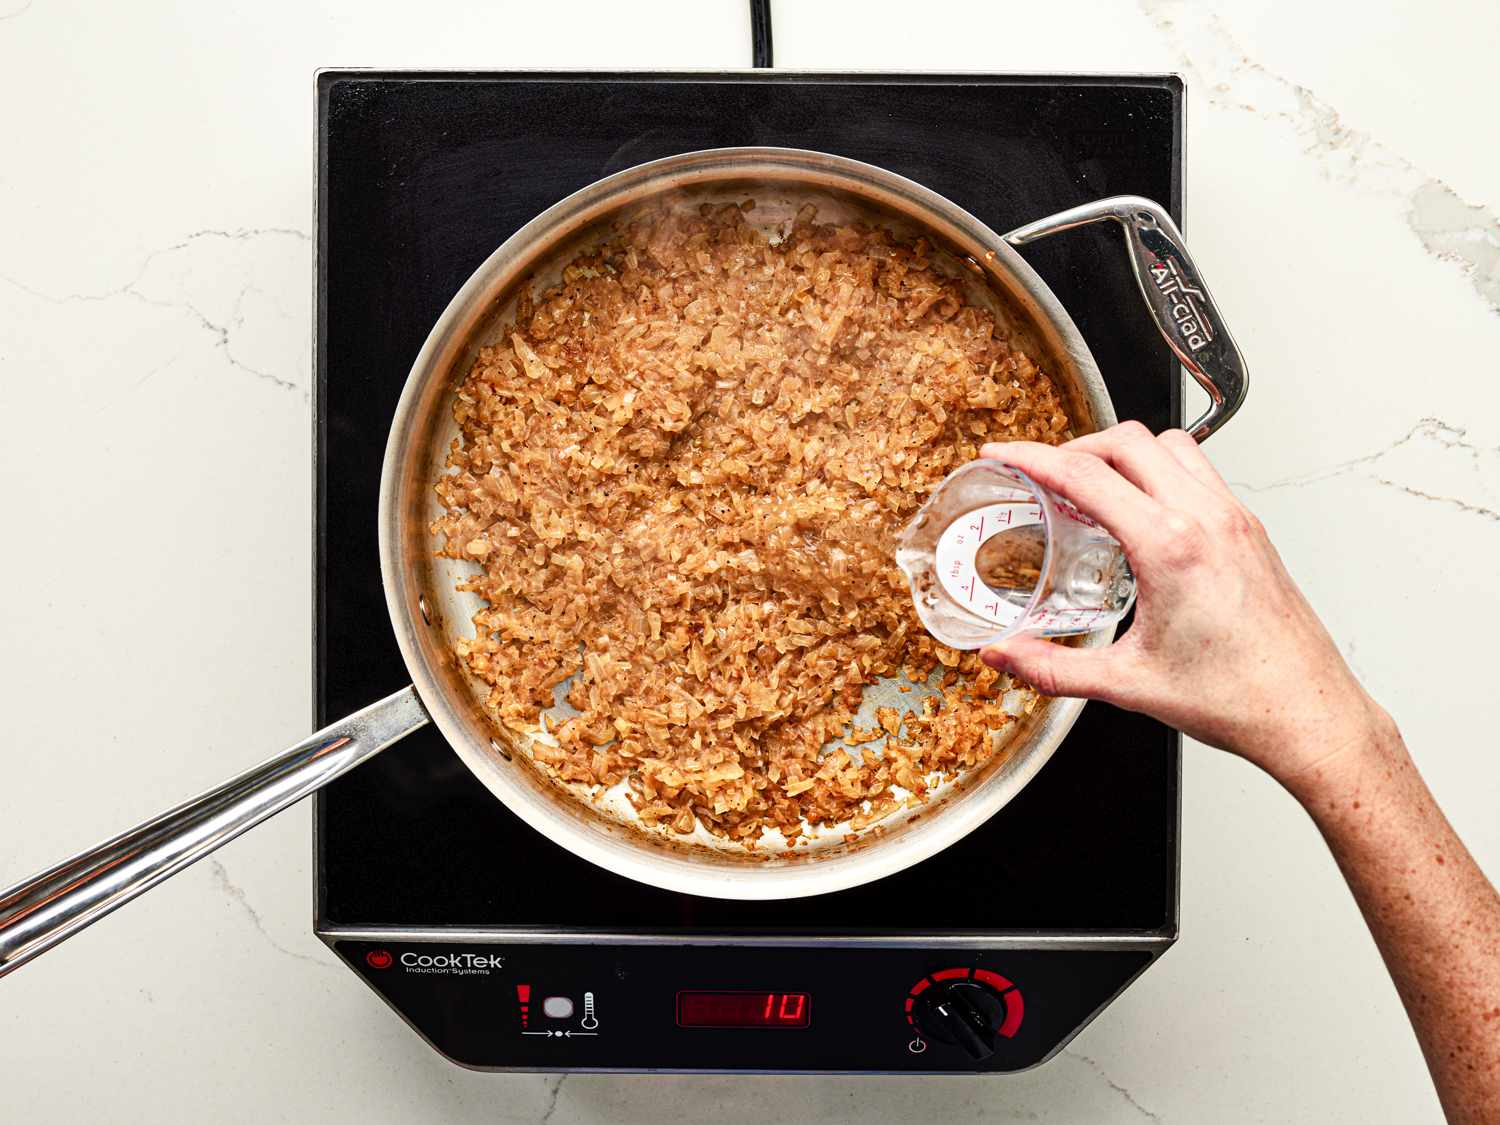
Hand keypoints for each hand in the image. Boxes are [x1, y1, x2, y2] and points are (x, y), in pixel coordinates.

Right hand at [977, 422, 1391, 789]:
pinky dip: (1160, 473)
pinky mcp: (1250, 532)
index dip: (1032, 457)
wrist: (1308, 715)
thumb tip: (1003, 655)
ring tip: (1092, 484)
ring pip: (1172, 445)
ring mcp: (1235, 520)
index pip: (1087, 475)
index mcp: (1171, 546)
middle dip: (1075, 446)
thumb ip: (1051, 668)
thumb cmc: (1239, 698)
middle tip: (1042, 471)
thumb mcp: (1127, 683)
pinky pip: (1200, 474)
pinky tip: (1140, 513)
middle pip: (1128, 440)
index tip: (1003, 454)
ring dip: (1124, 452)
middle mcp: (1207, 520)